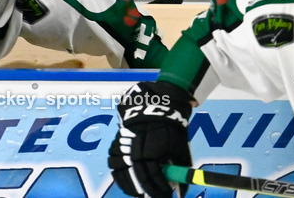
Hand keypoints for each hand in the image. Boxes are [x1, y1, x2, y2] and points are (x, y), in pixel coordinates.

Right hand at [109, 80, 192, 197]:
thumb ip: (179, 170)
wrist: (155, 106)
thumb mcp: (180, 148)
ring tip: (138, 192)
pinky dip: (119, 174)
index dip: (160, 190)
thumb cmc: (171, 128)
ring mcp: (124, 144)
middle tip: (153, 197)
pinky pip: (113, 161)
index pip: (153, 177)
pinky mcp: (117, 141)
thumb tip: (181, 191)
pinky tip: (126, 180)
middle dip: (146, 192)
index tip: (167, 196)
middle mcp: (135, 148)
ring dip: (129, 185)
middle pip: (136, 177)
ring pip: (120, 170)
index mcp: (152, 149)